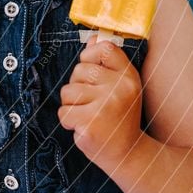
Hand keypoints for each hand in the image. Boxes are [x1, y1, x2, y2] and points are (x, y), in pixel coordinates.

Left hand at [58, 37, 143, 167]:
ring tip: (90, 116)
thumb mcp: (120, 87)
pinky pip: (63, 111)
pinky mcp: (90, 122)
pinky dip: (68, 121)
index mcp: (129, 76)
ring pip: (68, 91)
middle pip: (79, 70)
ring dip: (72, 105)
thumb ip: (106, 63)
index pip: (104, 48)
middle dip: (78, 86)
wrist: (128, 154)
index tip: (93, 75)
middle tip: (94, 104)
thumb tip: (93, 38)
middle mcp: (120, 88)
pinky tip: (84, 127)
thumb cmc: (118, 118)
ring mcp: (106, 105)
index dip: (90, 57)